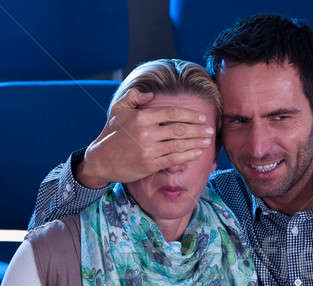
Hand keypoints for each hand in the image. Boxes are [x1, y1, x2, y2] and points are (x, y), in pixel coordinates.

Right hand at [77, 89, 214, 188]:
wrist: (101, 160)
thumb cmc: (112, 134)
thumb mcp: (118, 111)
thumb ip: (134, 98)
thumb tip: (152, 94)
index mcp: (141, 117)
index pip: (172, 113)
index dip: (190, 115)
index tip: (202, 117)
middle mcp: (146, 133)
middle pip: (180, 129)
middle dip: (198, 129)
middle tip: (210, 130)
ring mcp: (149, 150)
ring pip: (180, 145)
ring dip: (197, 143)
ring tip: (207, 141)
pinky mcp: (150, 164)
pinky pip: (174, 159)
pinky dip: (188, 155)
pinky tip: (197, 152)